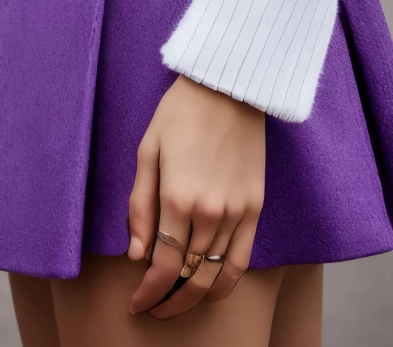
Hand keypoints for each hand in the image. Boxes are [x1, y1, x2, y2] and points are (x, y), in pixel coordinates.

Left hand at [125, 76, 266, 318]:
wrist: (231, 83)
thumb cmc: (181, 111)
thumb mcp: (148, 151)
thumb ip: (140, 206)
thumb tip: (137, 255)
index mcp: (178, 197)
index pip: (162, 267)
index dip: (147, 294)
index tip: (136, 304)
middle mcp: (210, 211)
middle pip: (188, 277)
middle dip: (168, 302)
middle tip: (153, 309)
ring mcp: (237, 210)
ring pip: (215, 274)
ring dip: (195, 297)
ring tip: (178, 303)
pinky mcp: (256, 205)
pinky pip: (243, 259)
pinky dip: (226, 281)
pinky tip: (211, 289)